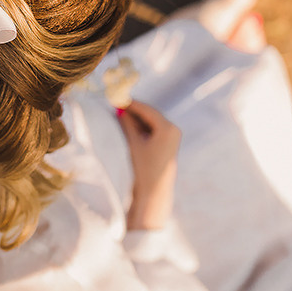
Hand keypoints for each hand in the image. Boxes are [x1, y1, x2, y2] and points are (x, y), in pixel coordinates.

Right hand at [118, 100, 180, 229]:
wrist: (153, 192)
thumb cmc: (143, 168)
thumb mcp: (133, 143)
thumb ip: (127, 123)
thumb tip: (120, 109)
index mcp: (168, 128)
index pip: (147, 109)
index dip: (131, 103)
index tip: (117, 98)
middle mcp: (174, 130)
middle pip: (151, 114)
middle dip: (134, 110)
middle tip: (117, 105)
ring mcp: (173, 137)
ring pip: (152, 121)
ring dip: (137, 118)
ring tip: (120, 115)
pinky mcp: (169, 144)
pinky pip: (154, 130)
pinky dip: (142, 127)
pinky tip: (129, 126)